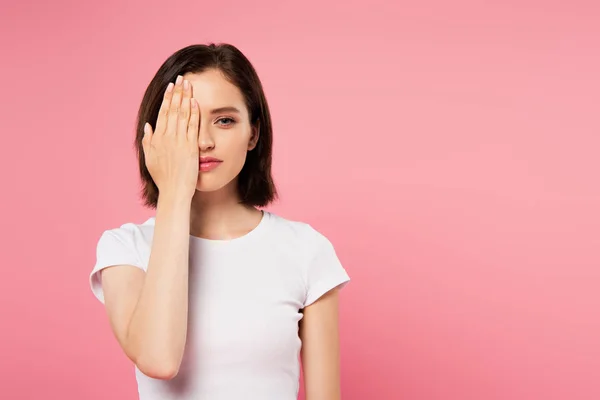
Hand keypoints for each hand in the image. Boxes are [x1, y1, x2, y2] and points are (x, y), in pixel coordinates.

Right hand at [142, 75, 199, 200]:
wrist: (174, 191)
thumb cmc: (163, 178)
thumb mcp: (151, 159)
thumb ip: (148, 141)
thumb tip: (148, 126)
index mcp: (157, 139)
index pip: (163, 113)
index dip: (168, 98)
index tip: (171, 86)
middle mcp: (167, 138)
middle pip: (172, 109)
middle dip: (177, 92)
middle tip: (182, 77)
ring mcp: (179, 142)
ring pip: (182, 115)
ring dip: (186, 98)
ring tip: (189, 84)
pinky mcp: (190, 147)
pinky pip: (192, 127)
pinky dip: (193, 113)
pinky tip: (195, 102)